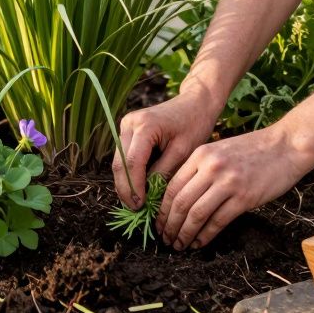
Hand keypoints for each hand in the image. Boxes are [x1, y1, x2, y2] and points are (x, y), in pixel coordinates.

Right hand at [112, 92, 217, 208]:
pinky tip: (137, 189)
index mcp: (145, 126)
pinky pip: (123, 156)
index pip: (132, 163)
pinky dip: (129, 173)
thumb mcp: (183, 151)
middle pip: (120, 163)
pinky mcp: (127, 130)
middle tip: (134, 209)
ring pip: (118, 161)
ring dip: (125, 183)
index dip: (134, 188)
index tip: (140, 207)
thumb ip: (164, 172)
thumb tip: (149, 196)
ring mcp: (125, 125)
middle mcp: (129, 123)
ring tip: (135, 203)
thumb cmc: (194, 124)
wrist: (195, 102)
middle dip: (125, 189)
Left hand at [156, 125, 312, 249]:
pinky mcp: (244, 197)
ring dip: (184, 234)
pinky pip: (217, 221)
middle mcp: (210, 167)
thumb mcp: (219, 151)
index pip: (171, 186)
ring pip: (196, 214)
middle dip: (169, 225)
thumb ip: (200, 169)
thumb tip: (179, 198)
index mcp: (200, 155)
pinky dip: (205, 236)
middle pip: (180, 202)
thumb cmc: (254, 150)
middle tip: (165, 239)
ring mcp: (228, 182)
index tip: (159, 223)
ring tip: (179, 245)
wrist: (287, 145)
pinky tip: (199, 243)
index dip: (162, 210)